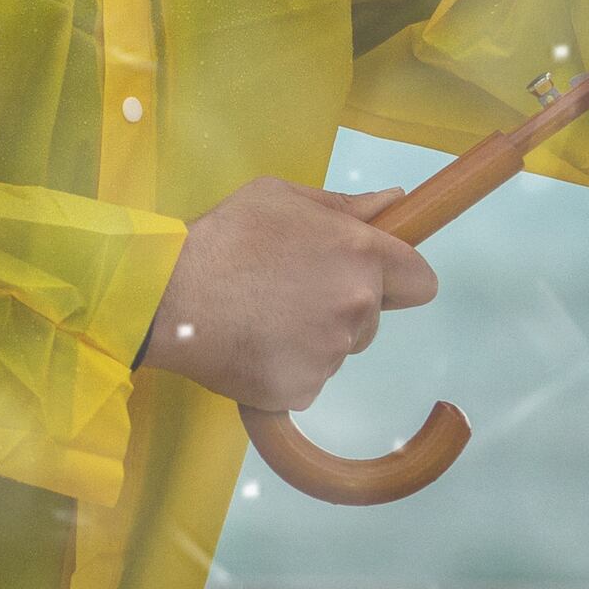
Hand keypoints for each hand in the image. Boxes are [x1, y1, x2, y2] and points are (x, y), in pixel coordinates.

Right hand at [144, 178, 433, 409]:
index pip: (421, 281)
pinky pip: (309, 380)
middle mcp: (356, 305)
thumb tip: (394, 201)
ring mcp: (331, 353)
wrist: (167, 296)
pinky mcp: (303, 390)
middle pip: (374, 318)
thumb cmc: (223, 237)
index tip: (376, 278)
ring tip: (263, 317)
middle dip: (345, 307)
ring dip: (314, 338)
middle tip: (291, 292)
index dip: (400, 278)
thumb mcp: (281, 198)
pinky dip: (287, 368)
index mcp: (360, 254)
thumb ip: (344, 205)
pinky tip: (253, 345)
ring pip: (339, 349)